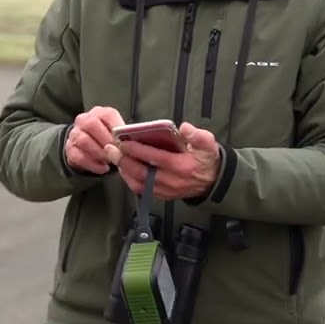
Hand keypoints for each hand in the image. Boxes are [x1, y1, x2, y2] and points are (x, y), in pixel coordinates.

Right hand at [64, 106, 124, 174]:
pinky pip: (79, 156)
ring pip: (84, 140)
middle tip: (117, 153)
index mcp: (100, 113)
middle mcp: (84, 120)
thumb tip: (135, 143)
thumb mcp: (116, 133)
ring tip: (110, 161)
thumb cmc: (107, 139)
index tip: (125, 142)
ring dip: (99, 153)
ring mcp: (75, 134)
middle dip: (106, 141)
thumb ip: (123, 135)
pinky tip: (103, 168)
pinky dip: (93, 164)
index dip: (117, 128)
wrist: (87, 148)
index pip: (107, 115)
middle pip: (91, 124)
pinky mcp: (70, 149)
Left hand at [105, 121, 220, 200]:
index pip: (155, 158)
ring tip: (114, 158)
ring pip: (139, 183)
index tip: (123, 141)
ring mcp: (166, 191)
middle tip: (111, 149)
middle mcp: (172, 181)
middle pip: (142, 173)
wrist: (213, 181)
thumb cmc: (207, 159)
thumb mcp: (208, 144)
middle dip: (124, 160)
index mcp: (182, 166)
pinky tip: (124, 169)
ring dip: (124, 171)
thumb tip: (184, 127)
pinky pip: (142, 191)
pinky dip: (130, 180)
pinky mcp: (163, 196)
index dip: (137, 150)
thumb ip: (198, 135)